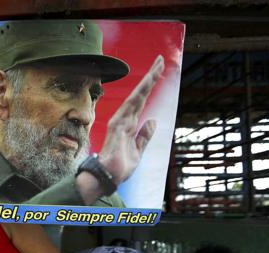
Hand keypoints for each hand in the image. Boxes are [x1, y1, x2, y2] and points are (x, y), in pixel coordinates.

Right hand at [98, 55, 163, 184]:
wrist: (107, 177)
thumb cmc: (120, 167)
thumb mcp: (138, 152)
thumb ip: (145, 136)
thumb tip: (153, 120)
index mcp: (129, 125)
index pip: (141, 102)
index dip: (149, 87)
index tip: (158, 73)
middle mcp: (124, 120)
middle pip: (140, 94)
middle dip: (150, 77)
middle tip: (160, 60)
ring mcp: (121, 121)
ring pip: (137, 96)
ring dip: (148, 81)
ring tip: (158, 65)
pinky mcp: (119, 125)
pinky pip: (131, 106)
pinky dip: (140, 93)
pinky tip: (147, 83)